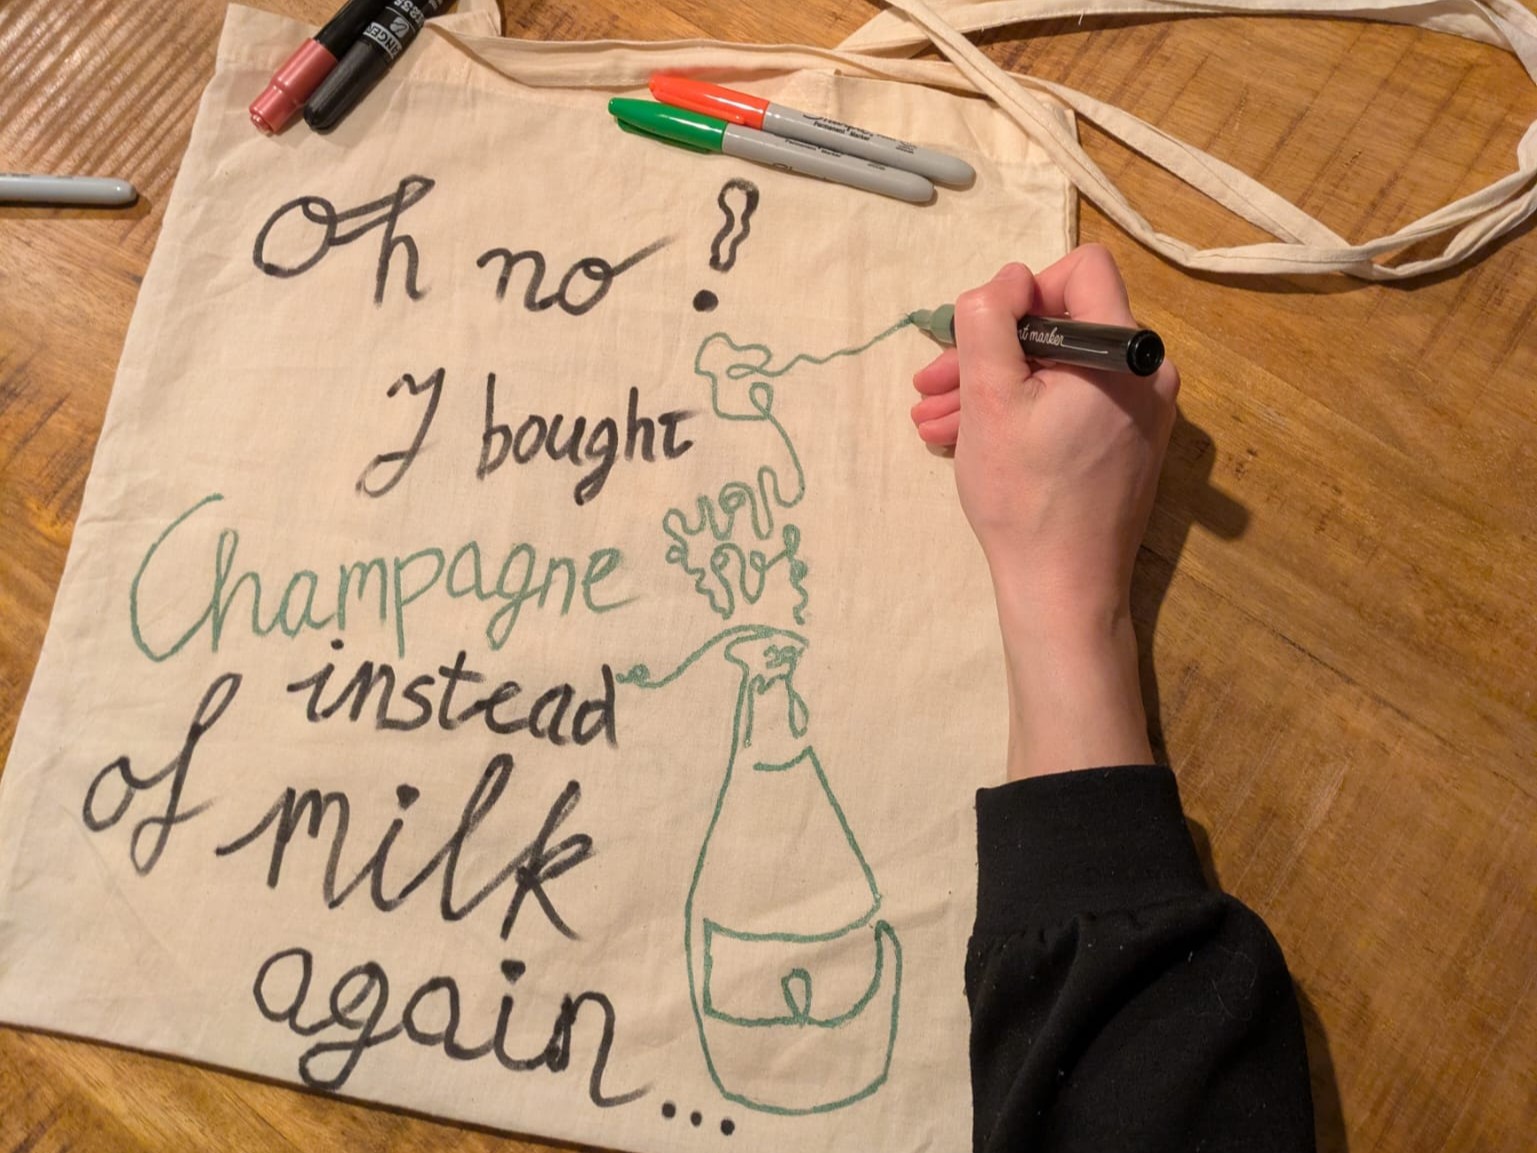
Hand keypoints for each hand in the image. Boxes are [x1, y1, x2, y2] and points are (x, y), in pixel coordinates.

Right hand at [909, 245, 1178, 778]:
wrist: (1063, 589)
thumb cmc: (1024, 495)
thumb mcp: (989, 398)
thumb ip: (991, 320)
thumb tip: (1007, 279)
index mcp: (1124, 351)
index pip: (1080, 270)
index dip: (1022, 291)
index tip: (982, 337)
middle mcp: (1148, 373)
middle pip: (1063, 325)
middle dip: (991, 351)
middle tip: (932, 383)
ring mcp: (1144, 414)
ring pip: (1060, 370)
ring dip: (995, 387)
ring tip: (935, 420)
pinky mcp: (1130, 446)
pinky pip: (1074, 404)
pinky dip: (1024, 413)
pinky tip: (968, 439)